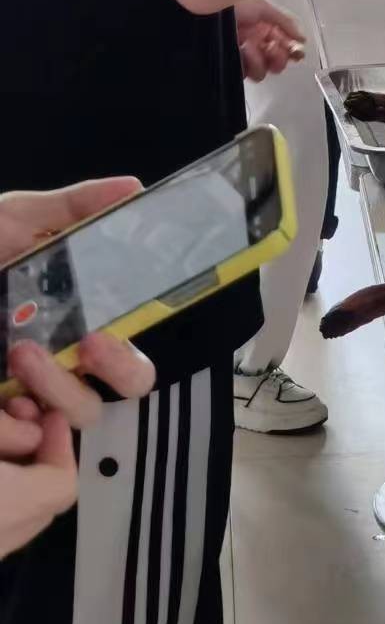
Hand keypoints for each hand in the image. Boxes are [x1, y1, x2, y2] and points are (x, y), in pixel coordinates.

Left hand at [0, 178, 157, 559]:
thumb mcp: (17, 220)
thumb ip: (74, 206)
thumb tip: (133, 188)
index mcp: (74, 327)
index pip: (125, 368)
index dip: (124, 364)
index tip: (100, 337)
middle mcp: (53, 368)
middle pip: (105, 403)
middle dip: (102, 378)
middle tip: (84, 345)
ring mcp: (18, 394)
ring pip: (62, 420)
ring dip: (54, 388)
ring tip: (19, 352)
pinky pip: (15, 435)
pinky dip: (10, 425)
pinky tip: (2, 395)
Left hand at [235, 0, 305, 81]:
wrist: (204, 12)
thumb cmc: (231, 5)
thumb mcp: (262, 7)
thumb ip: (285, 22)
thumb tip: (302, 38)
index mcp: (264, 29)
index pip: (285, 46)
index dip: (292, 50)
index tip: (295, 50)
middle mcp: (255, 44)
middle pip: (277, 63)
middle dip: (279, 58)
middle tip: (273, 48)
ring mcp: (243, 56)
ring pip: (263, 71)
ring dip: (260, 59)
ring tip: (251, 46)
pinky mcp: (231, 65)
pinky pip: (247, 74)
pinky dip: (248, 63)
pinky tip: (243, 50)